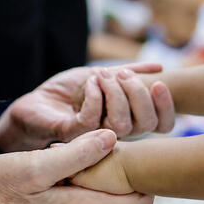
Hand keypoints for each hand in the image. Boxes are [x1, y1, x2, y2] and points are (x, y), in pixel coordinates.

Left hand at [0, 62, 174, 151]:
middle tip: (123, 74)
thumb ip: (129, 73)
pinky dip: (94, 95)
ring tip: (101, 75)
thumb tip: (159, 68)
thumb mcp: (103, 76)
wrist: (37, 103)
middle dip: (138, 93)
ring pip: (121, 123)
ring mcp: (95, 136)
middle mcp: (116, 133)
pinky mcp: (73, 134)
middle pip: (145, 123)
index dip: (167, 106)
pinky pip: (92, 119)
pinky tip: (89, 83)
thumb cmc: (69, 92)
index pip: (162, 123)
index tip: (161, 82)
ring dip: (114, 92)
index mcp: (128, 119)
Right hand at [0, 130, 152, 203]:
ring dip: (102, 168)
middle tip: (97, 140)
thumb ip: (77, 154)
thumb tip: (111, 138)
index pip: (140, 199)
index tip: (126, 147)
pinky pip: (96, 192)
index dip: (139, 172)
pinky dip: (90, 174)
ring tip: (78, 148)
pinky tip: (70, 157)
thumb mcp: (39, 164)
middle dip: (120, 166)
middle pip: (128, 193)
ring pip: (112, 190)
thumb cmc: (5, 182)